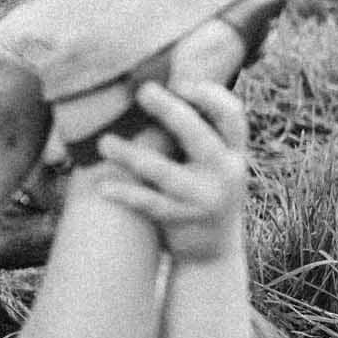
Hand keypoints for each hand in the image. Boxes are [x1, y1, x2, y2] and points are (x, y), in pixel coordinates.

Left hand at [88, 80, 247, 262]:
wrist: (214, 255)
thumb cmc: (205, 194)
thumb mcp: (215, 164)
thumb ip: (199, 134)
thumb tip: (160, 89)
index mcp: (234, 153)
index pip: (232, 116)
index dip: (209, 95)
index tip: (179, 82)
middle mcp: (226, 174)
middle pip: (199, 136)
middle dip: (171, 111)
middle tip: (142, 91)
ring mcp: (205, 200)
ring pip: (166, 173)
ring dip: (133, 155)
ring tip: (104, 143)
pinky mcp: (184, 222)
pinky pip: (150, 205)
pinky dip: (126, 195)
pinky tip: (103, 186)